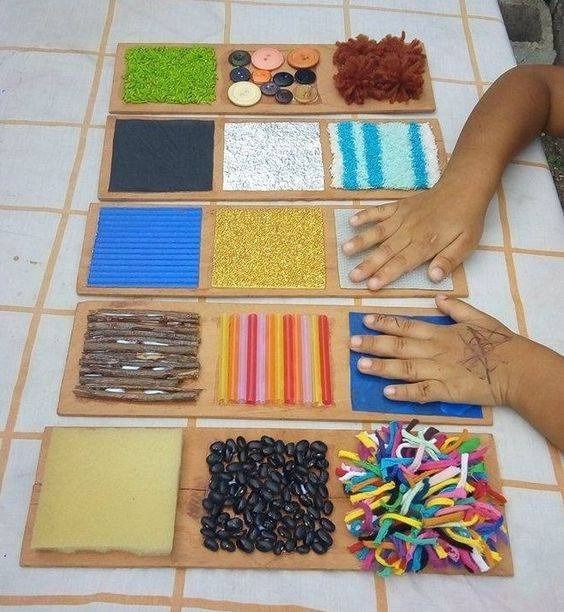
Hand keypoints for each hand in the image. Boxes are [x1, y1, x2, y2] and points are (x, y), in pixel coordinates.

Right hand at [342, 185, 486, 289]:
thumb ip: (449, 261)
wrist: (464, 188)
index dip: (387, 274)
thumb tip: (433, 278)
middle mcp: (411, 231)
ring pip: (379, 231)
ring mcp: (403, 217)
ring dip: (361, 240)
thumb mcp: (467, 244)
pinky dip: (366, 215)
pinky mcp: (399, 206)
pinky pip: (380, 210)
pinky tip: (352, 221)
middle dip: (368, 264)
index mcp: (427, 243)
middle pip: (386, 250)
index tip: (372, 285)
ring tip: (345, 250)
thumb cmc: (466, 220)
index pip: (403, 262)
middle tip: (352, 277)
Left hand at [350, 295, 526, 405]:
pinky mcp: (448, 390)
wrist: (517, 368)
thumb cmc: (499, 343)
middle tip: (352, 342)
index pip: (407, 325)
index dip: (384, 322)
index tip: (364, 319)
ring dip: (381, 366)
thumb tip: (438, 296)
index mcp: (441, 332)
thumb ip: (456, 308)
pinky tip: (386, 392)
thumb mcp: (478, 318)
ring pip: (405, 367)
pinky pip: (422, 391)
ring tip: (360, 365)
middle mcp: (435, 350)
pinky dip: (404, 392)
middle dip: (374, 343)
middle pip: (399, 345)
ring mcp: (440, 371)